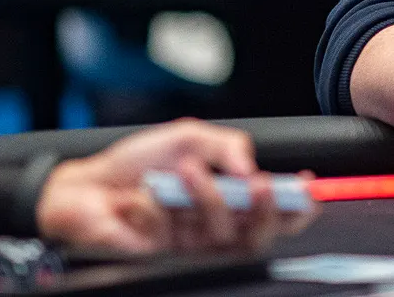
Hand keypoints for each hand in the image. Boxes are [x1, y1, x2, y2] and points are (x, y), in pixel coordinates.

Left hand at [35, 119, 318, 255]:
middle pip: (259, 234)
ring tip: (184, 172)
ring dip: (205, 197)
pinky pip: (174, 234)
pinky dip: (154, 207)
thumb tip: (252, 165)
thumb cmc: (135, 162)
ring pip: (220, 231)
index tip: (309, 190)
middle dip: (265, 210)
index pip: (273, 210)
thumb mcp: (188, 137)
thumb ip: (227, 145)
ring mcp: (189, 243)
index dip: (296, 205)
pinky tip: (137, 199)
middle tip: (258, 185)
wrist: (84, 186)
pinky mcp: (163, 256)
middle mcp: (213, 223)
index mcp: (226, 196)